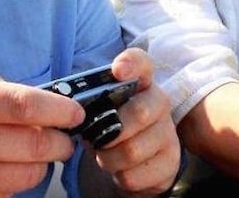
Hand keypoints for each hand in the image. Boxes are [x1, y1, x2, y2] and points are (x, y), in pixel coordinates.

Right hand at [0, 67, 86, 195]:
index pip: (23, 105)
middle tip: (66, 137)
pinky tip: (4, 169)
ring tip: (36, 153)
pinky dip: (14, 182)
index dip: (59, 110)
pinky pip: (6, 194)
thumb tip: (41, 101)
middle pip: (33, 145)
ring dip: (41, 165)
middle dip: (60, 142)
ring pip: (26, 175)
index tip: (76, 113)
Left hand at [92, 48, 180, 194]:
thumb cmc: (113, 126)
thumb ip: (91, 101)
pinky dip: (118, 175)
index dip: (131, 63)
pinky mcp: (169, 163)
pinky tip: (120, 168)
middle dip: (108, 131)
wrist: (137, 161)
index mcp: (141, 83)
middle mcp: (159, 103)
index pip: (142, 63)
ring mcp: (168, 133)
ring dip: (108, 158)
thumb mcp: (102, 109)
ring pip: (131, 150)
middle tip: (95, 138)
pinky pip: (134, 175)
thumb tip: (69, 110)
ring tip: (105, 155)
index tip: (117, 70)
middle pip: (139, 113)